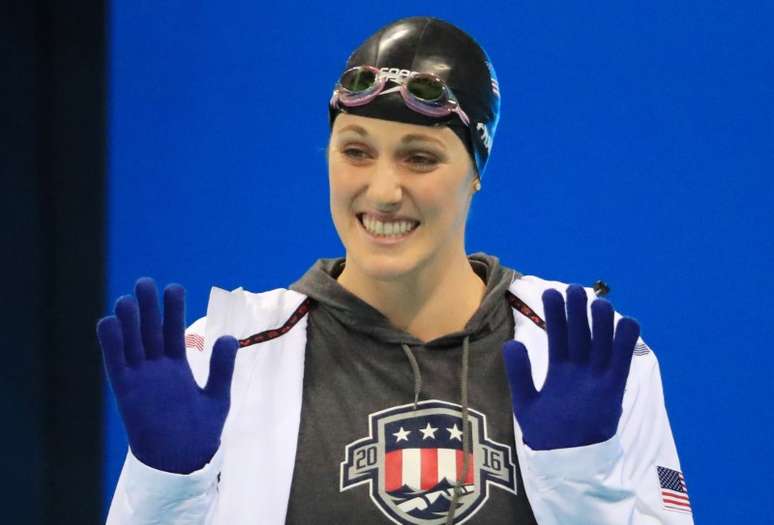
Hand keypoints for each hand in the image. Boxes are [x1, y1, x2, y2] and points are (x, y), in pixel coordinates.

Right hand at [97, 277, 238, 472]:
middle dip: (148, 308)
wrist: (183, 462)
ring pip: (131, 343)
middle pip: (149, 331)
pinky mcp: (125, 392)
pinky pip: (115, 364)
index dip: (172, 310)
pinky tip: (108, 321)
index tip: (173, 288)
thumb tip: (228, 337)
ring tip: (128, 298)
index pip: (172, 331)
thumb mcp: (217, 396)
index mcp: (176, 367)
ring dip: (128, 322)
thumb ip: (221, 367)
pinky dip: (111, 344)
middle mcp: (156, 368)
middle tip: (146, 282)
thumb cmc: (201, 433)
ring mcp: (140, 378)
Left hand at [502, 284, 639, 449]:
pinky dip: (626, 343)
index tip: (551, 293)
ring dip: (601, 323)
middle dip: (577, 312)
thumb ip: (520, 373)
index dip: (555, 316)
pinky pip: (622, 362)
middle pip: (580, 335)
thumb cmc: (546, 435)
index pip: (558, 337)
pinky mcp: (613, 390)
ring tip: (598, 301)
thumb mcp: (525, 402)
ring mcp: (598, 378)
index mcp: (559, 371)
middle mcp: (580, 370)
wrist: (566, 463)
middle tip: (574, 289)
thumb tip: (511, 343)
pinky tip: (627, 321)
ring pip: (601, 344)